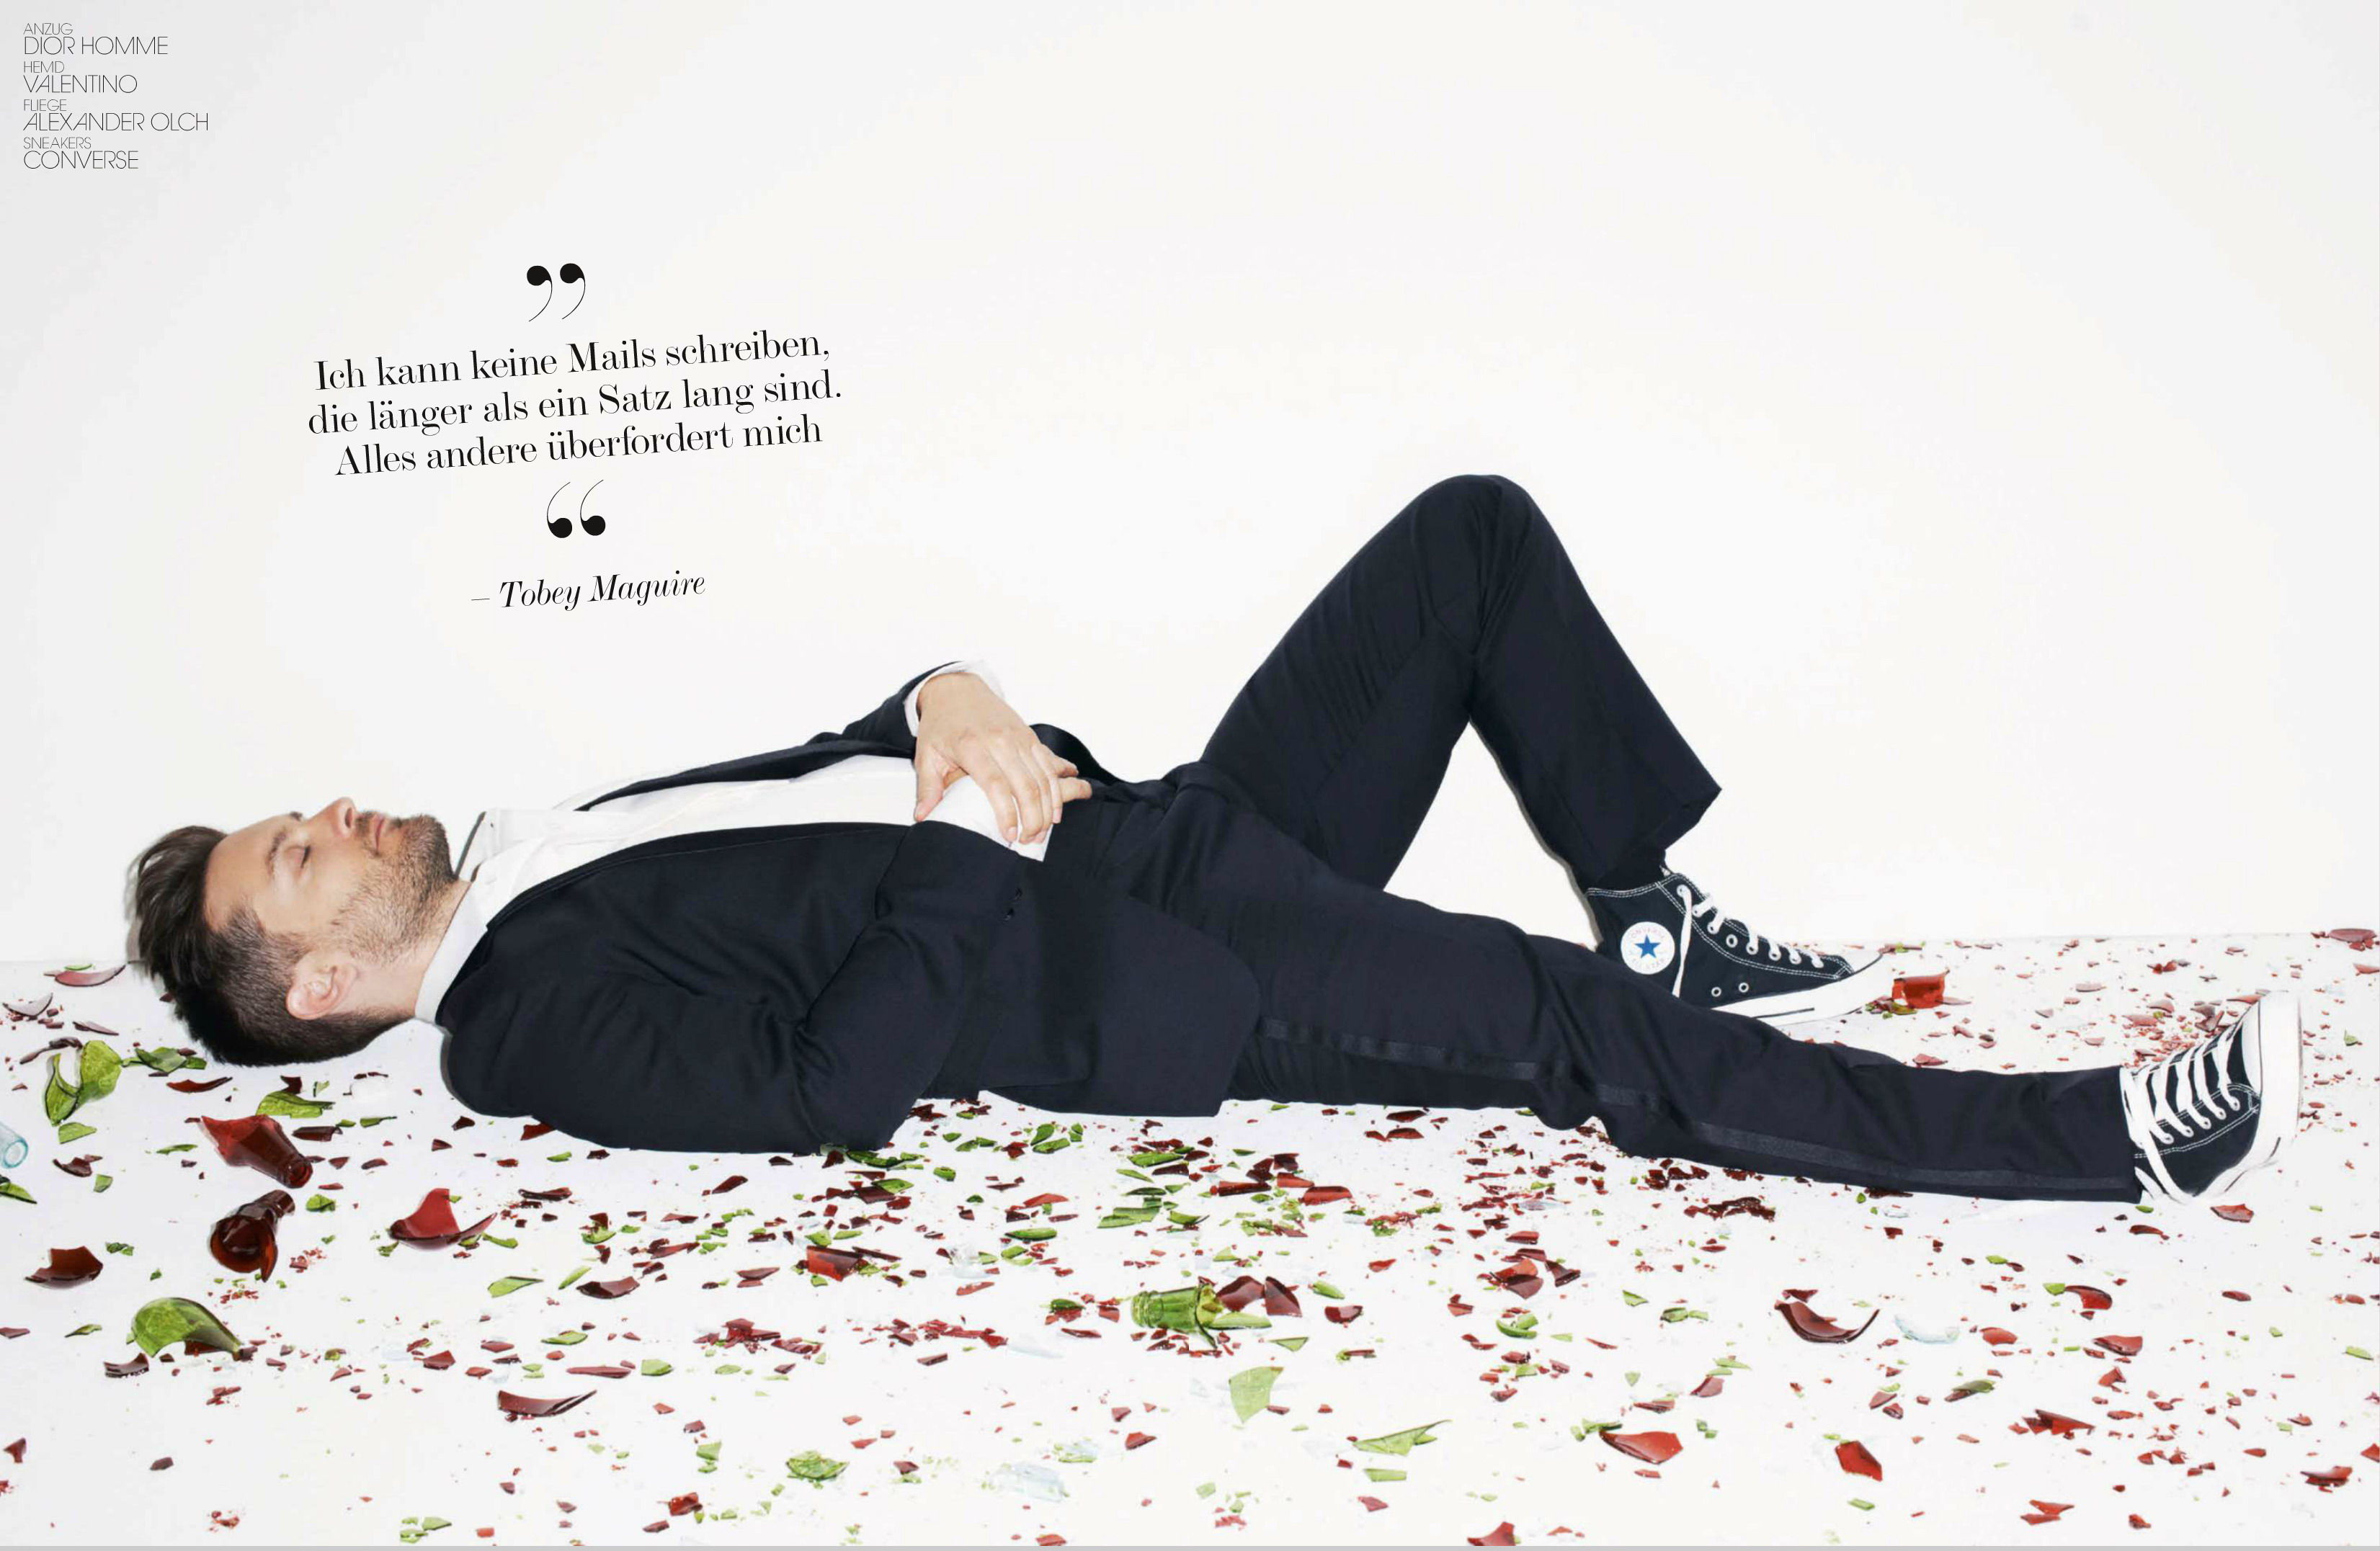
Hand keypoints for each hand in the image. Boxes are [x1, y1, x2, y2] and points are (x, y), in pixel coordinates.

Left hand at [913, 672, 1091, 843]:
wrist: (957, 690)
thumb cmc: (941, 724)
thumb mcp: (926, 754)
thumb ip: (927, 788)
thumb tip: (923, 816)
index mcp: (972, 745)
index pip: (996, 784)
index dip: (1006, 813)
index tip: (1008, 835)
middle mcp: (1000, 740)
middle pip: (1026, 784)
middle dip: (1032, 818)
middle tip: (1027, 841)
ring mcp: (1019, 737)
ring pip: (1043, 777)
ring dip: (1047, 808)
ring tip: (1041, 832)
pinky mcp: (1030, 736)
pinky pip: (1049, 766)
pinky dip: (1056, 790)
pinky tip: (1055, 811)